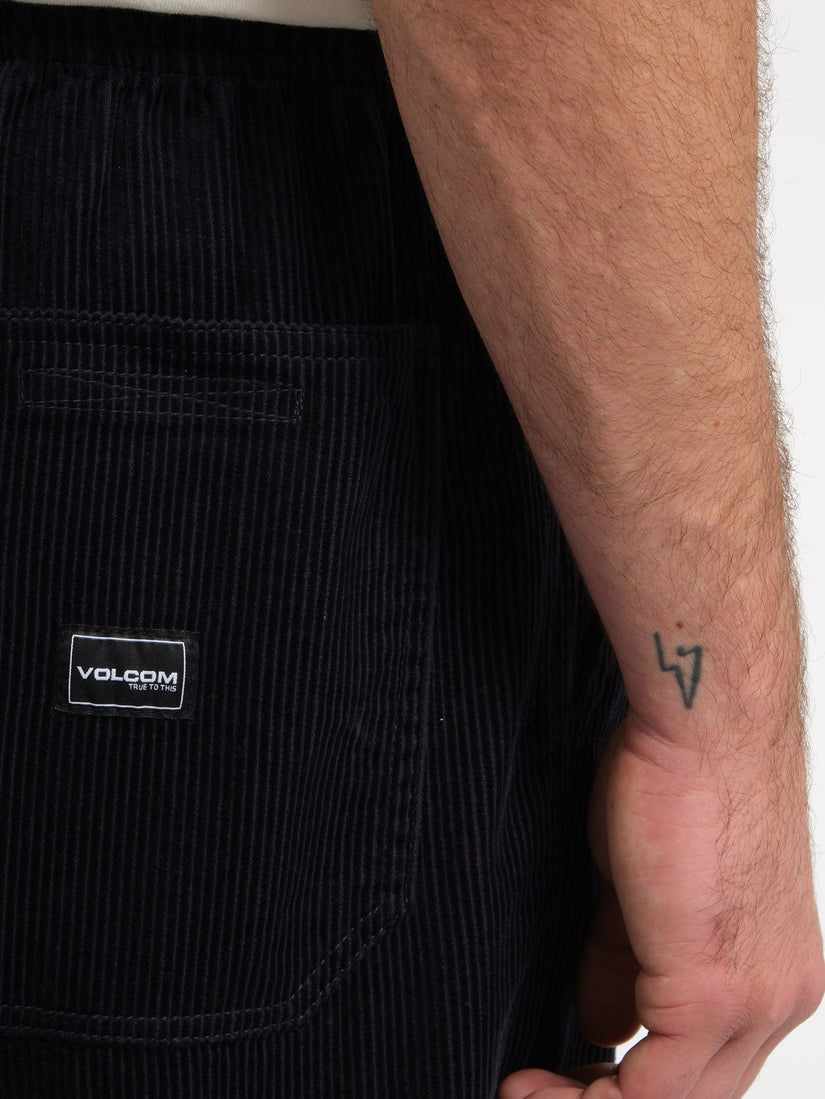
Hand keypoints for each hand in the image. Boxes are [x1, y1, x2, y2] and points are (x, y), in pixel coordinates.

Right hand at [499, 714, 824, 1098]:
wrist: (701, 727)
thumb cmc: (674, 779)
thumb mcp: (638, 889)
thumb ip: (622, 962)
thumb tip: (599, 1027)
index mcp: (773, 972)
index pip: (703, 1063)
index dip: (627, 1084)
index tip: (561, 1072)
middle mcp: (779, 997)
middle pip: (695, 1095)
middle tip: (532, 1087)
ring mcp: (756, 999)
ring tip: (521, 1089)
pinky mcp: (713, 990)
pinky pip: (652, 1092)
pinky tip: (531, 1083)